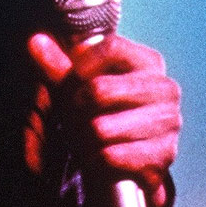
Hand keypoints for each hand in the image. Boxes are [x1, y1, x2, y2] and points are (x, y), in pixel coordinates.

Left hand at [27, 32, 180, 206]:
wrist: (127, 165)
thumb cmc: (102, 117)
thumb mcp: (77, 89)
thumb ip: (57, 66)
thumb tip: (36, 41)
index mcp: (148, 62)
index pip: (111, 47)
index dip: (79, 66)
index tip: (71, 81)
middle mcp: (165, 88)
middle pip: (98, 90)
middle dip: (76, 110)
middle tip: (77, 119)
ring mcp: (169, 122)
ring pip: (100, 127)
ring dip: (84, 139)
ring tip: (89, 139)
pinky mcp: (163, 155)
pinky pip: (110, 155)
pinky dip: (97, 160)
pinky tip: (101, 157)